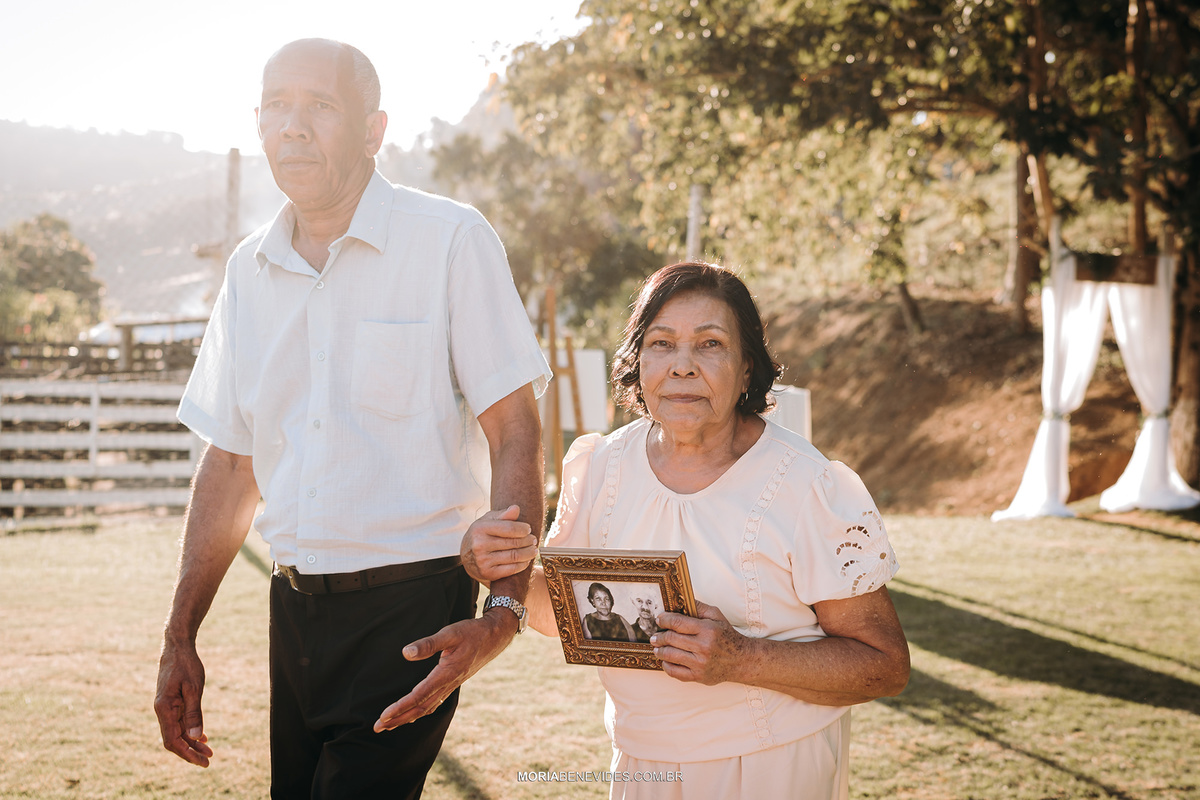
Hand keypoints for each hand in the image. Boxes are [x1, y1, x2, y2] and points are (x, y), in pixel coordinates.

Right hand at [153, 637, 213, 766]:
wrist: (177, 647)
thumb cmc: (186, 664)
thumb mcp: (194, 688)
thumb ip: (194, 713)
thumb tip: (194, 737)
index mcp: (164, 708)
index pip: (173, 740)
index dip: (187, 753)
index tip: (203, 761)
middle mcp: (162, 711)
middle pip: (174, 739)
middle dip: (190, 751)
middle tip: (208, 760)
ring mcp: (166, 707)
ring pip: (177, 732)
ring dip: (191, 742)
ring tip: (209, 751)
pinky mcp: (171, 702)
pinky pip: (179, 722)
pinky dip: (190, 731)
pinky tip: (201, 736)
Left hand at [373, 610, 514, 731]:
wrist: (495, 636)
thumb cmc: (472, 632)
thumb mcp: (450, 633)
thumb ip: (428, 644)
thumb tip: (405, 653)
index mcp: (447, 673)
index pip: (419, 695)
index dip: (401, 707)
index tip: (384, 716)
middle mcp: (449, 683)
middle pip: (421, 707)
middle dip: (399, 718)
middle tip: (378, 728)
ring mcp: (452, 685)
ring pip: (427, 707)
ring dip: (407, 717)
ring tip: (389, 725)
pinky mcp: (453, 683)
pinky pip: (434, 703)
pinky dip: (420, 711)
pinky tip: (412, 714)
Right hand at [460, 504, 536, 582]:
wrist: (467, 557)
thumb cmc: (482, 534)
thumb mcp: (488, 521)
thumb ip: (503, 515)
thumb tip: (516, 508)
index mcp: (480, 529)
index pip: (509, 528)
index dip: (523, 529)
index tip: (528, 529)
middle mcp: (479, 545)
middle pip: (514, 543)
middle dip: (528, 541)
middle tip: (534, 540)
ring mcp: (483, 561)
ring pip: (515, 556)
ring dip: (528, 553)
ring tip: (533, 549)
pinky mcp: (488, 573)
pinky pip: (512, 569)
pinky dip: (523, 564)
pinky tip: (526, 560)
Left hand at [652, 601, 750, 685]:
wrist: (741, 659)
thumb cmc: (726, 635)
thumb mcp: (716, 615)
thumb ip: (698, 607)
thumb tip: (679, 600)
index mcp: (707, 629)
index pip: (677, 623)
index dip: (664, 620)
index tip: (659, 620)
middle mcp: (703, 647)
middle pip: (670, 639)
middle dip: (659, 636)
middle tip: (655, 636)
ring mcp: (700, 663)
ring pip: (670, 656)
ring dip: (659, 651)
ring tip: (657, 647)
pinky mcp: (698, 677)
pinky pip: (674, 672)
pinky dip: (666, 666)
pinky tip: (666, 660)